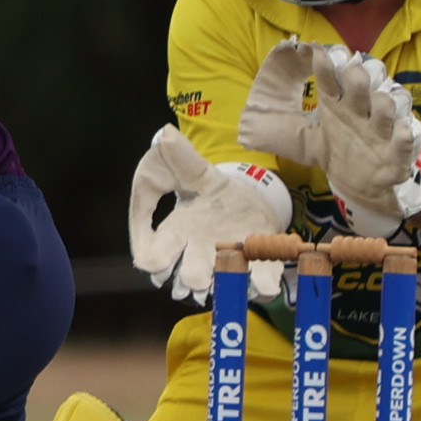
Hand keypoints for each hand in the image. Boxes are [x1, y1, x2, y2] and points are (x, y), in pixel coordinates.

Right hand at [128, 126, 290, 302]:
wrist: (244, 196)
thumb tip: (165, 135)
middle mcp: (198, 254)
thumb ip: (179, 157)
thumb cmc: (208, 189)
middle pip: (190, 278)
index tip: (158, 256)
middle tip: (199, 275)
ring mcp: (227, 261)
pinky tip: (265, 280)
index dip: (155, 261)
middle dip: (194, 277)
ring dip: (225, 281)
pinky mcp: (255, 261)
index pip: (154, 259)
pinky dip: (263, 285)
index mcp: (175, 234)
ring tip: (231, 269)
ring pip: (221, 284)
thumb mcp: (193, 168)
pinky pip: (259, 283)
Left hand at [237, 40, 420, 233]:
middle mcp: (361, 109)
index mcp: (339, 104)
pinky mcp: (399, 150)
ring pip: (386, 104)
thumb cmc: (338, 150)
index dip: (329, 64)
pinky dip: (406, 134)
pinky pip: (407, 138)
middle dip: (358, 75)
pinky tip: (402, 130)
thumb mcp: (308, 142)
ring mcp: (382, 127)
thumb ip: (283, 132)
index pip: (334, 77)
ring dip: (381, 102)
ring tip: (376, 104)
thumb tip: (246, 129)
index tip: (317, 54)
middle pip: (364, 82)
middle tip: (352, 73)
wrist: (364, 183)